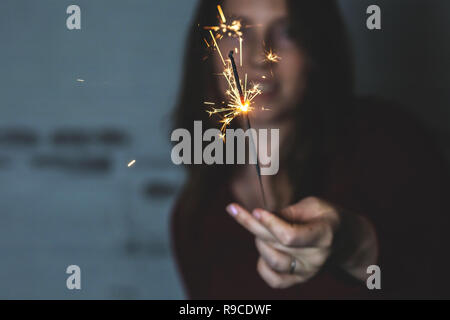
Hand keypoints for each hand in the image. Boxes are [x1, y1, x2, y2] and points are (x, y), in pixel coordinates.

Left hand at [226, 196, 376, 288]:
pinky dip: (262, 264)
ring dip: (258, 242)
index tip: (255, 210)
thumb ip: (290, 211)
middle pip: (275, 244)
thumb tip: (263, 217)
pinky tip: (263, 249)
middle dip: (251, 224)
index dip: (270, 223)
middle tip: (235, 210)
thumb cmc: (325, 217)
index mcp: (323, 235)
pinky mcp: (299, 281)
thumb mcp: (314, 205)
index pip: (290, 236)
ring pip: (271, 261)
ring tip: (261, 228)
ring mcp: (307, 272)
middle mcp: (316, 258)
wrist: (344, 240)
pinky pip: (273, 279)